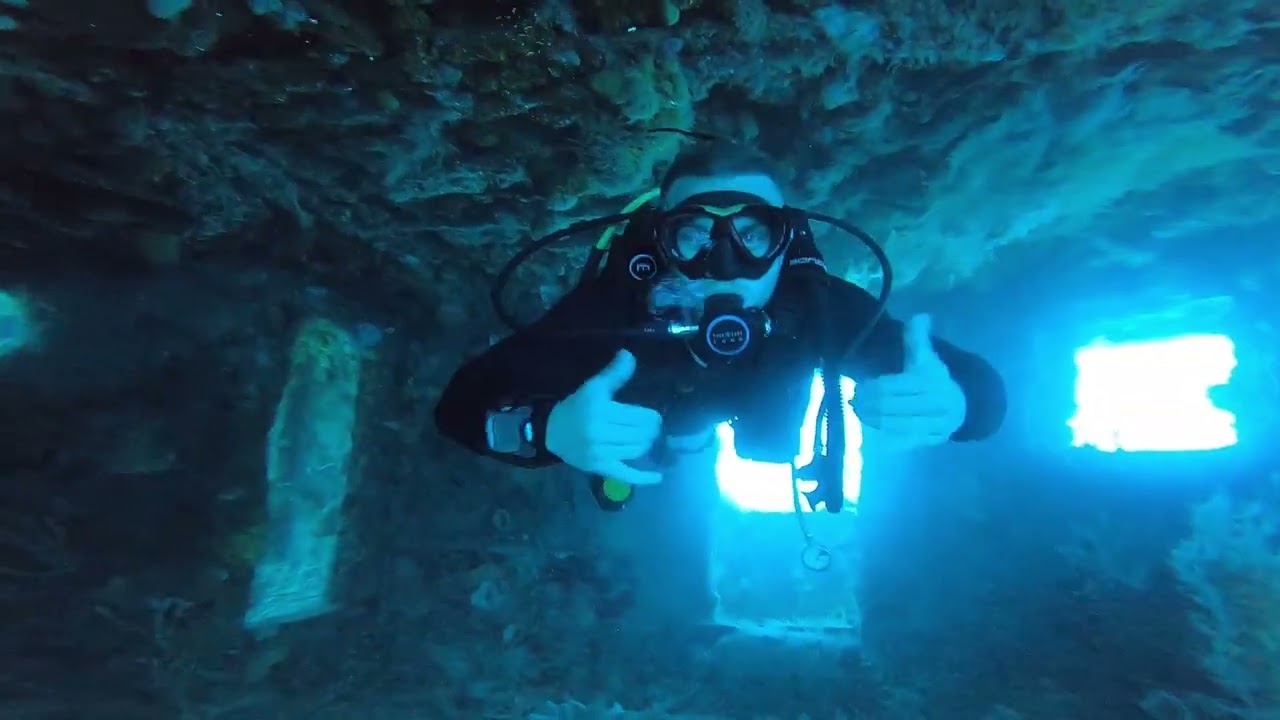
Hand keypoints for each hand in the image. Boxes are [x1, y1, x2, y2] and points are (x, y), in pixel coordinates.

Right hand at [545, 349, 664, 484]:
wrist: (552, 432)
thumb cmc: (576, 407)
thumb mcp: (593, 387)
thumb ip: (614, 373)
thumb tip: (630, 355)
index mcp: (601, 411)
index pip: (639, 417)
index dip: (651, 417)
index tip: (653, 415)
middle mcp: (601, 433)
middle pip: (641, 434)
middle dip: (651, 430)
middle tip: (652, 426)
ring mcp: (601, 453)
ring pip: (637, 450)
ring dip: (646, 444)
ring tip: (647, 438)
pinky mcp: (600, 468)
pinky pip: (626, 475)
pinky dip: (643, 478)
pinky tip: (658, 477)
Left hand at [851, 314, 965, 446]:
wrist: (962, 406)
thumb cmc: (935, 379)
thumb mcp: (927, 357)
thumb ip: (917, 337)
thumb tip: (921, 316)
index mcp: (929, 382)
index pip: (890, 387)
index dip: (870, 388)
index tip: (858, 386)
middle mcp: (933, 404)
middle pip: (889, 407)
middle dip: (866, 404)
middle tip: (852, 400)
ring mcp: (933, 425)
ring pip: (893, 425)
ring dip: (870, 419)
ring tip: (857, 411)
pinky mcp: (929, 441)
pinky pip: (902, 441)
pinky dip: (883, 434)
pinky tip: (871, 426)